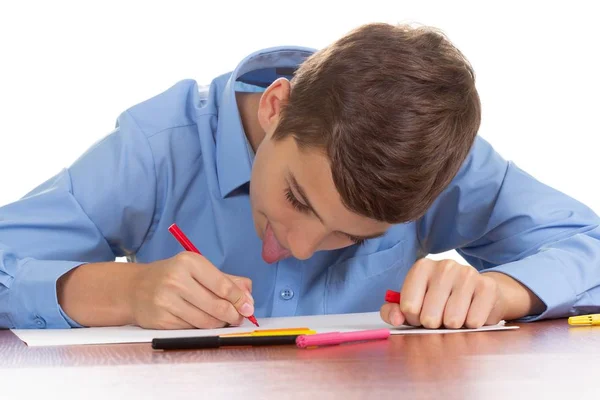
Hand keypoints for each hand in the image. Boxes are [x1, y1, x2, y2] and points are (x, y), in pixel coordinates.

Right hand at [129, 252, 253, 328]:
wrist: (135, 288)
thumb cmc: (173, 276)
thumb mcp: (198, 269)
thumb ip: (226, 280)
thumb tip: (248, 296)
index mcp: (189, 262)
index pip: (222, 285)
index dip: (239, 299)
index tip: (249, 307)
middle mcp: (176, 280)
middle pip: (216, 306)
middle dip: (233, 315)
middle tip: (239, 317)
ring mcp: (166, 301)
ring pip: (206, 322)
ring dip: (220, 324)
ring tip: (223, 320)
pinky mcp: (161, 320)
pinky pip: (192, 329)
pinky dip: (202, 329)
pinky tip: (202, 321)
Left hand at [380, 258, 506, 328]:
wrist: (480, 292)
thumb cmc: (441, 300)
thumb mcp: (414, 302)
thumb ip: (393, 311)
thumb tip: (395, 319)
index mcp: (422, 267)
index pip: (408, 307)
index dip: (414, 319)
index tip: (420, 314)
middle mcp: (444, 266)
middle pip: (429, 316)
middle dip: (434, 324)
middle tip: (440, 317)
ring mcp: (467, 274)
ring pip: (452, 320)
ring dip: (453, 326)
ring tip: (456, 315)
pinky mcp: (487, 287)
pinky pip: (473, 322)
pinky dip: (471, 325)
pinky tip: (470, 313)